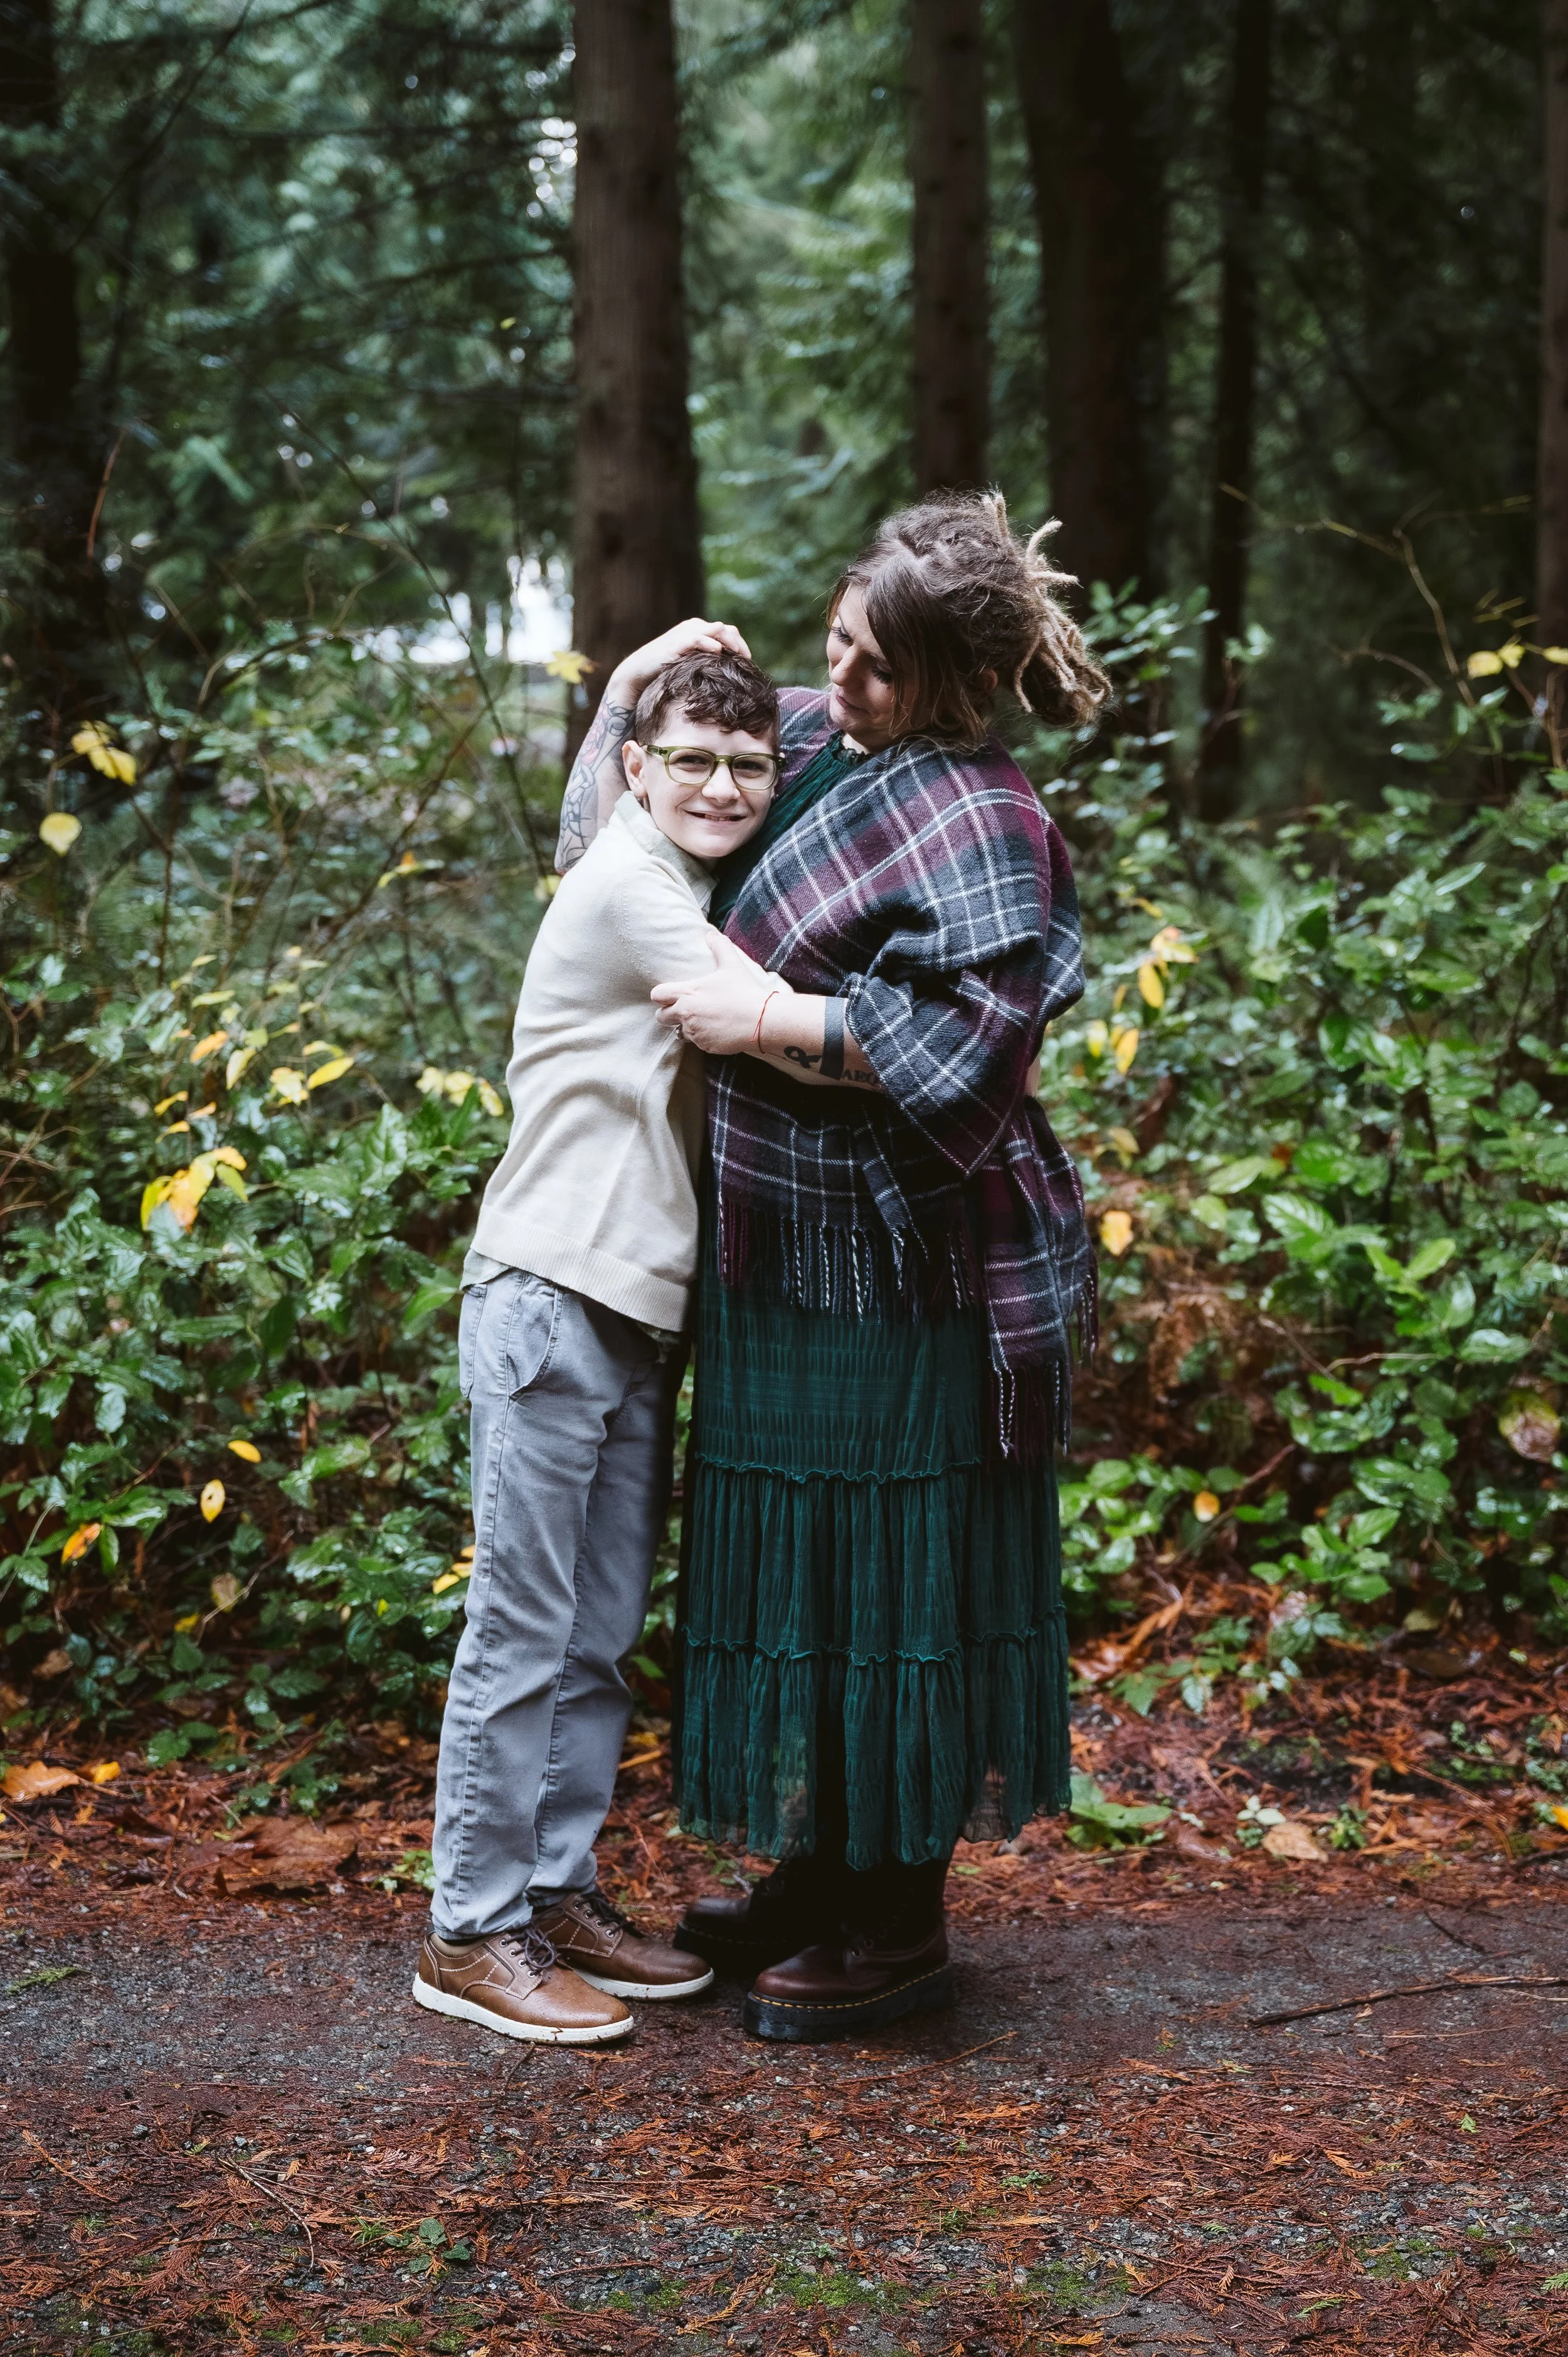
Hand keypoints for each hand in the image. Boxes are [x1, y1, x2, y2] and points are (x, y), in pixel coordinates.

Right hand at [607, 618, 752, 705]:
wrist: (639, 671)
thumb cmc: (665, 671)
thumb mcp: (691, 664)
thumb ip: (706, 662)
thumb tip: (728, 675)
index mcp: (698, 630)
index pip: (727, 631)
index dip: (741, 644)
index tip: (748, 661)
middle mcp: (693, 627)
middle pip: (726, 629)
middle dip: (739, 644)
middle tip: (746, 661)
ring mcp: (685, 633)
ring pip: (716, 629)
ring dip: (730, 642)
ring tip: (737, 657)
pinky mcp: (676, 643)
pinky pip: (697, 638)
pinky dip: (710, 644)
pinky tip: (718, 653)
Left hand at [651, 932, 789, 1053]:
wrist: (762, 1020)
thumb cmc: (745, 991)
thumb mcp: (732, 964)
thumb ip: (719, 946)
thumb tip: (710, 933)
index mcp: (687, 994)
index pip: (657, 996)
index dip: (661, 995)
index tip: (669, 995)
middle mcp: (686, 1015)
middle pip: (661, 1018)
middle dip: (669, 1014)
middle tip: (683, 1009)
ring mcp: (695, 1033)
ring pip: (680, 1032)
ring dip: (687, 1026)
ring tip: (704, 1019)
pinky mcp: (706, 1047)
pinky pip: (697, 1043)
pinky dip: (704, 1038)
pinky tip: (717, 1029)